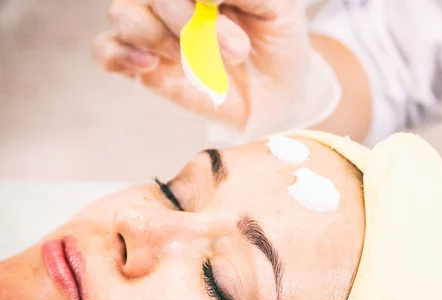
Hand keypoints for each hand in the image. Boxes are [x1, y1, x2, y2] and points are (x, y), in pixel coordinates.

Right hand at [93, 0, 340, 141]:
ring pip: (123, 14)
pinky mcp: (146, 68)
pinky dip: (119, 54)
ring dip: (161, 36)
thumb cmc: (280, 43)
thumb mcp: (279, 7)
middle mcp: (173, 1)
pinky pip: (105, 52)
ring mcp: (155, 31)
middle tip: (238, 51)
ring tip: (199, 60)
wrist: (281, 94)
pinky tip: (152, 65)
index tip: (220, 6)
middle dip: (190, 19)